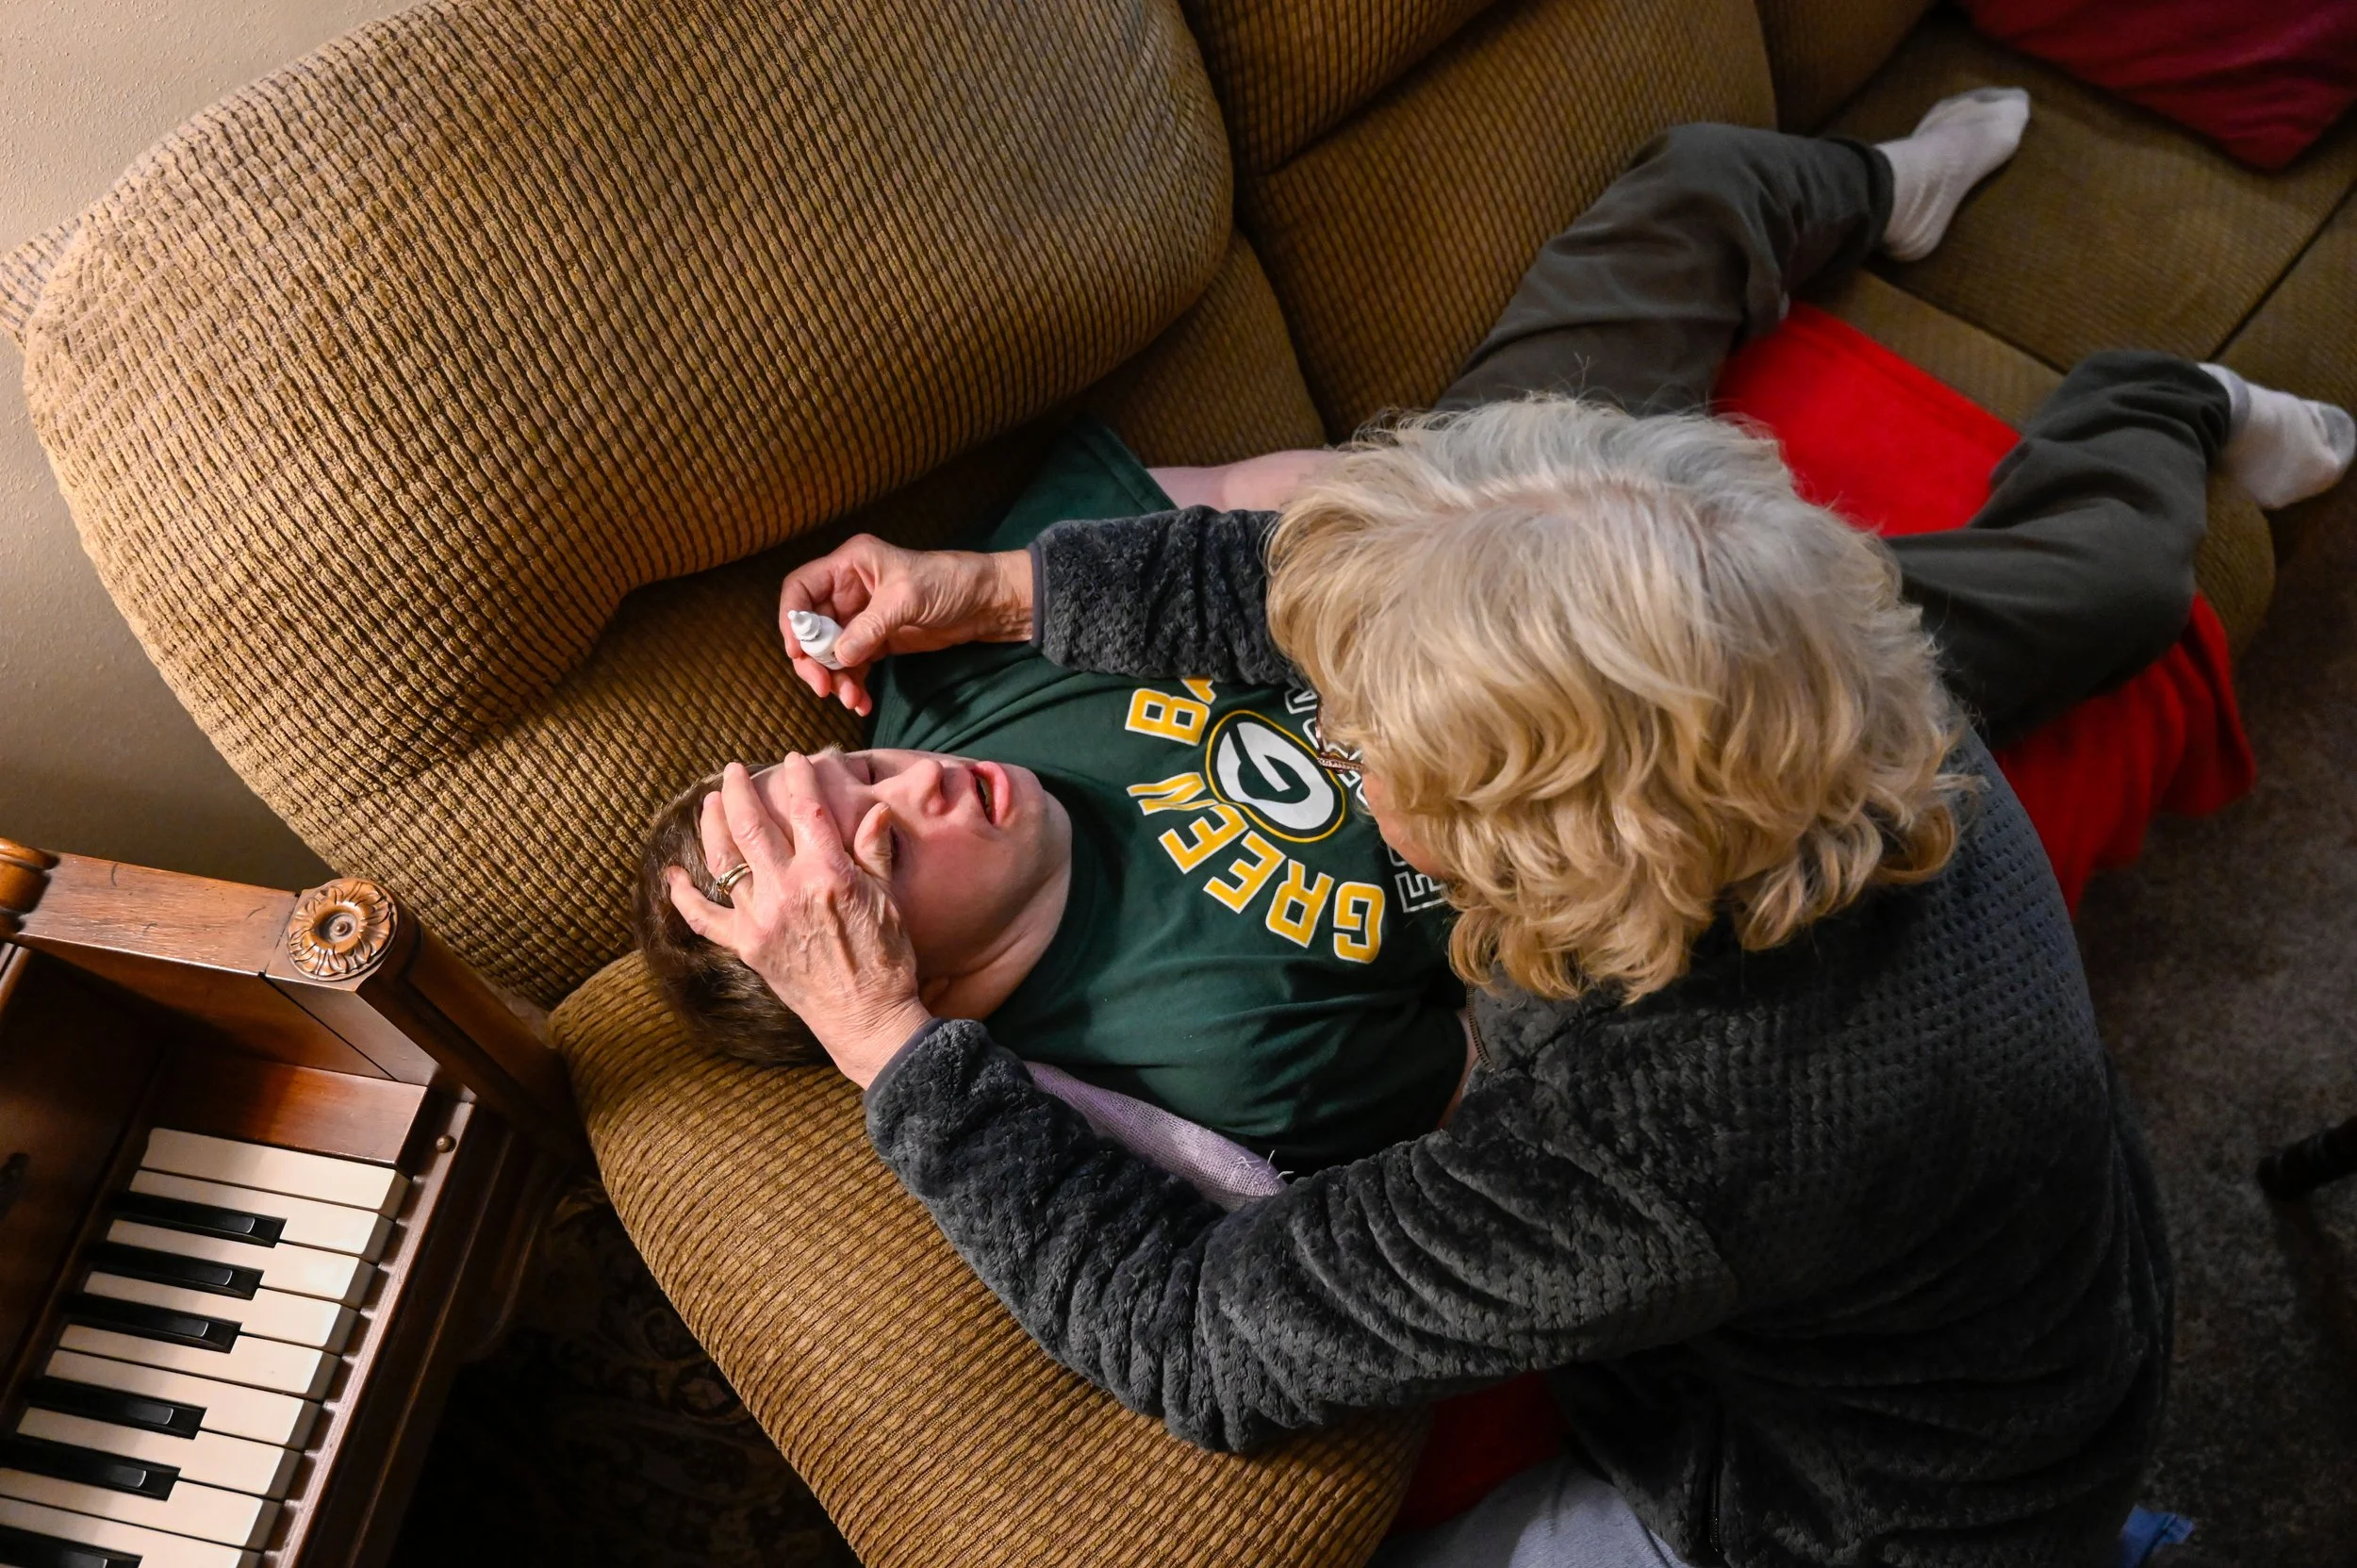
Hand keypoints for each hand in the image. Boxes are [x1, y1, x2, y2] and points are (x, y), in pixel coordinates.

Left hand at [666, 760, 931, 1086]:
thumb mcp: (888, 899)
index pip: (806, 809)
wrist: (868, 1017)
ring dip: (711, 825)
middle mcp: (787, 891)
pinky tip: (672, 875)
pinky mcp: (747, 946)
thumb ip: (875, 852)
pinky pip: (704, 919)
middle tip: (734, 770)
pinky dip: (684, 897)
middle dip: (739, 790)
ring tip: (710, 801)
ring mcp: (761, 919)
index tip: (794, 759)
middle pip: (750, 826)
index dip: (798, 778)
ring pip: (723, 861)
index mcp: (828, 874)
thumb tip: (875, 811)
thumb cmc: (887, 958)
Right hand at [778, 535, 1031, 715]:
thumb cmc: (949, 582)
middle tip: (823, 687)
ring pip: (829, 652)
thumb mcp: (908, 598)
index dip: (792, 619)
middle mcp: (848, 590)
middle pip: (810, 627)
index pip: (800, 588)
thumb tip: (838, 656)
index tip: (797, 651)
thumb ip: (871, 626)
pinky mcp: (876, 641)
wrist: (987, 602)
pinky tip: (862, 702)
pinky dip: (853, 685)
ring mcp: (861, 618)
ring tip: (850, 699)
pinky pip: (853, 666)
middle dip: (812, 660)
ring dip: (834, 679)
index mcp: (849, 565)